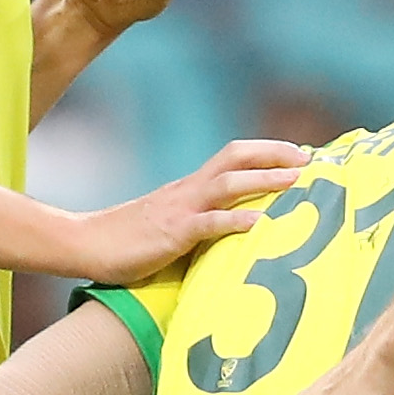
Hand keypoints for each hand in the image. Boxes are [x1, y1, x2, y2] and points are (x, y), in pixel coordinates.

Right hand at [68, 136, 306, 286]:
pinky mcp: (171, 235)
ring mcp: (179, 210)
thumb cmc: (129, 240)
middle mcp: (188, 190)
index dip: (267, 152)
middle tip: (309, 160)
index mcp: (190, 187)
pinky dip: (233, 221)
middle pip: (235, 157)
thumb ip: (201, 219)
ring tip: (296, 181)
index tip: (300, 154)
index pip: (233, 157)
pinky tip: (257, 223)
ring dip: (265, 180)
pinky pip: (207, 224)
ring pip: (227, 184)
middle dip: (274, 155)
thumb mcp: (172, 223)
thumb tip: (237, 227)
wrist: (85, 243)